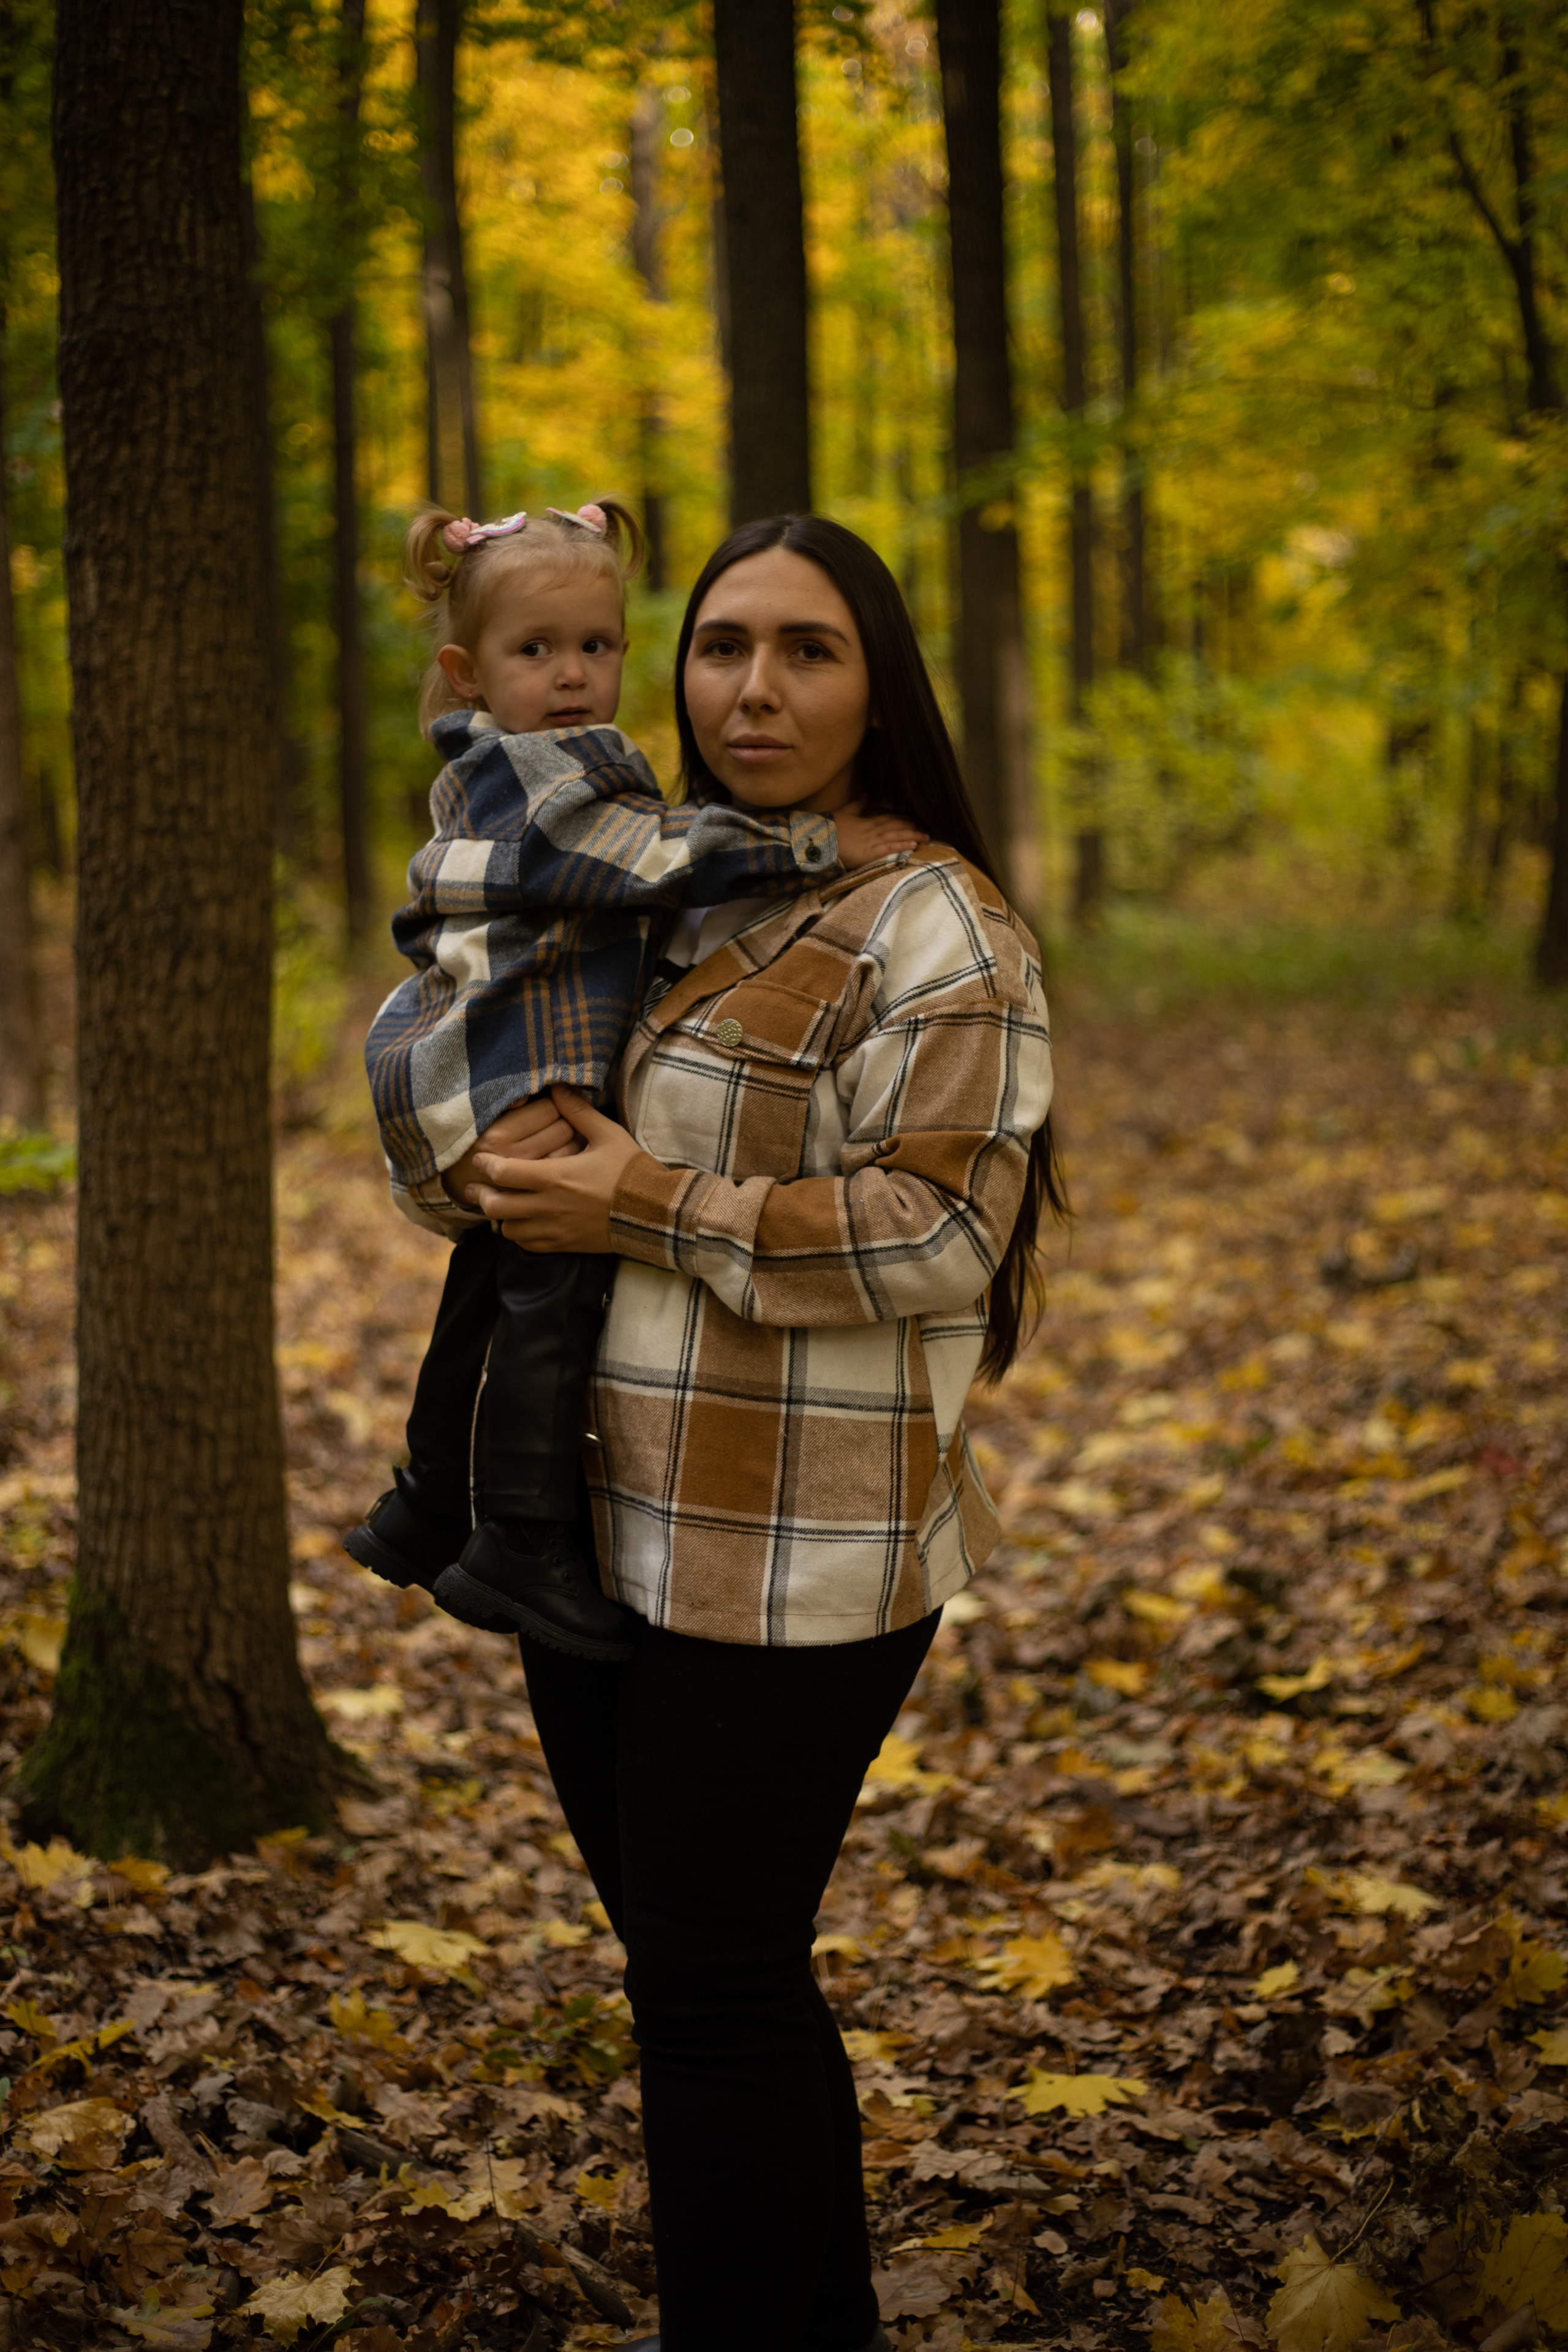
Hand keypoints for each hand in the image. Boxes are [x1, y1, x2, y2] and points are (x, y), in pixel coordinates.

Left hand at [466, 1087, 642, 1251]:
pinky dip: (519, 1235)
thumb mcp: (607, 1135)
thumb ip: (578, 1112)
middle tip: (476, 1186)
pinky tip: (522, 1223)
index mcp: (555, 1176)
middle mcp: (549, 1206)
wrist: (655, 1213)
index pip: (504, 1173)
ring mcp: (555, 1229)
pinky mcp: (564, 1245)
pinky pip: (528, 1245)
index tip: (481, 1159)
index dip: (486, 1165)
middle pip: (496, 1207)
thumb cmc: (631, 1172)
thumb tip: (557, 1088)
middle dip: (481, 1195)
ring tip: (500, 1206)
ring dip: (500, 1218)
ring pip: (508, 1230)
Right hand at [834, 799, 927, 870]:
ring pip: (896, 836)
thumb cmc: (829, 829)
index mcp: (867, 822)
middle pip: (897, 826)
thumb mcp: (844, 813)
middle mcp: (872, 830)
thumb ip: (856, 805)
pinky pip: (888, 848)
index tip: (916, 820)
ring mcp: (871, 842)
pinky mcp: (868, 853)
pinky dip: (902, 846)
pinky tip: (914, 845)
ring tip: (927, 837)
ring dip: (913, 836)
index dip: (904, 819)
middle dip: (913, 827)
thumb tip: (865, 794)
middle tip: (928, 828)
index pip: (890, 818)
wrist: (819, 840)